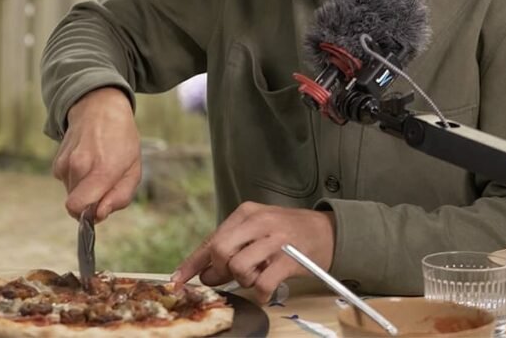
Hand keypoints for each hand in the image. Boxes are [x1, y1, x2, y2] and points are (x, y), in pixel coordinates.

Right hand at [51, 87, 139, 221]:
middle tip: (104, 183)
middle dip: (89, 201)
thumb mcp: (134, 169)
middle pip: (75, 205)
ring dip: (83, 188)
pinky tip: (86, 161)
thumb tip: (99, 215)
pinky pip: (65, 181)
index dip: (88, 215)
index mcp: (102, 170)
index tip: (99, 208)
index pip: (78, 208)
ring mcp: (65, 162)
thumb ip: (120, 197)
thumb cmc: (122, 139)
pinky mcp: (57, 160)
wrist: (100, 108)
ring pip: (70, 193)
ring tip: (96, 167)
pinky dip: (75, 178)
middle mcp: (79, 166)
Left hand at [171, 202, 335, 300]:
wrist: (328, 231)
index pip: (212, 240)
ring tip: (258, 275)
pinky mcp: (290, 259)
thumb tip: (206, 274)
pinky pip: (263, 283)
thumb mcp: (257, 231)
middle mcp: (259, 222)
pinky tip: (267, 288)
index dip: (192, 263)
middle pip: (220, 251)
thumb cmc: (289, 232)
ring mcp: (275, 239)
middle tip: (233, 275)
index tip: (178, 279)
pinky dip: (260, 293)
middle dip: (221, 270)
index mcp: (246, 213)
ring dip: (244, 280)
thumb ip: (232, 248)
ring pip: (239, 267)